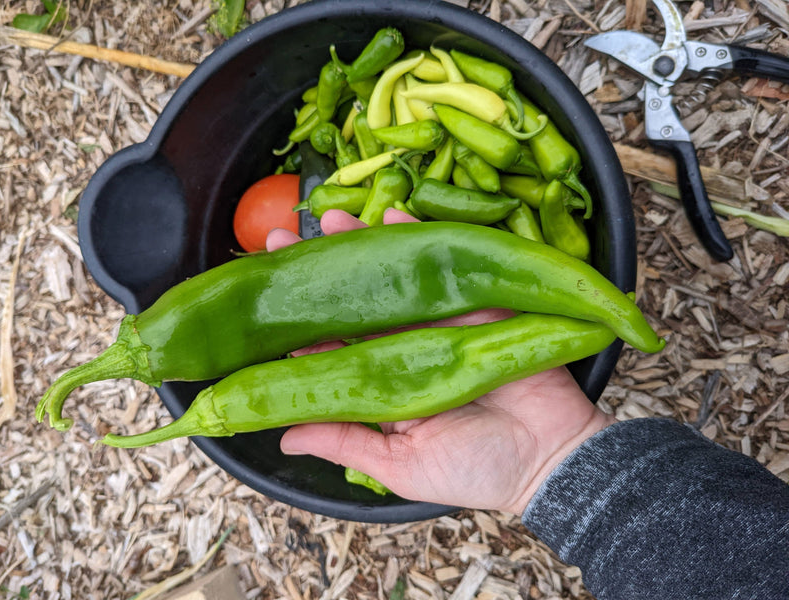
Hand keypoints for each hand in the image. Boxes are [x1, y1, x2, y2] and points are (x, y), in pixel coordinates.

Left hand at [266, 209, 614, 514]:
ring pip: (393, 276)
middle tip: (279, 236)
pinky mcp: (479, 304)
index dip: (295, 320)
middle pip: (353, 301)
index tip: (260, 295)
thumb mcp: (399, 466)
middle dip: (318, 269)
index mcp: (382, 381)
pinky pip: (447, 267)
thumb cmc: (476, 471)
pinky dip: (421, 240)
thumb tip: (283, 439)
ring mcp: (441, 322)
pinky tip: (392, 217)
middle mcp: (405, 346)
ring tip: (327, 216)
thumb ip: (344, 443)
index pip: (329, 345)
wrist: (549, 461)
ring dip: (362, 244)